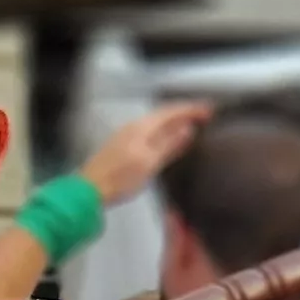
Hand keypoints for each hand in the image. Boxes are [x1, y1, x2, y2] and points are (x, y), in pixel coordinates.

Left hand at [76, 102, 215, 203]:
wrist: (89, 190)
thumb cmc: (120, 179)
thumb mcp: (150, 163)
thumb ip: (169, 145)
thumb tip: (187, 128)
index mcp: (142, 127)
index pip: (172, 111)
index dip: (191, 109)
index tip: (210, 110)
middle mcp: (134, 126)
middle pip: (164, 114)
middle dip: (185, 113)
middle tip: (204, 115)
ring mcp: (127, 134)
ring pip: (156, 121)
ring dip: (174, 120)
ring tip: (191, 124)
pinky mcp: (123, 144)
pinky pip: (149, 130)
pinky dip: (163, 129)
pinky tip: (168, 138)